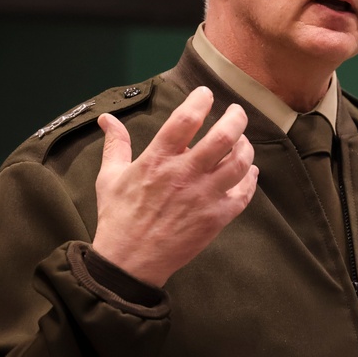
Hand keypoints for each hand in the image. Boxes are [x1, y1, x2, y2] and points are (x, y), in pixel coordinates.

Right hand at [91, 86, 258, 285]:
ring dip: (246, 147)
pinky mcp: (215, 218)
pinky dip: (250, 179)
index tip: (205, 94)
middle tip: (237, 112)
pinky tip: (249, 171)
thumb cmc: (119, 218)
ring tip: (242, 141)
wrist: (129, 263)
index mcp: (157, 161)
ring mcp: (204, 197)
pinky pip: (244, 194)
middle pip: (223, 137)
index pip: (185, 120)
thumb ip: (115, 145)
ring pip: (239, 163)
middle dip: (236, 118)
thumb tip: (107, 119)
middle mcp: (184, 175)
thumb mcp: (110, 177)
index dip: (199, 101)